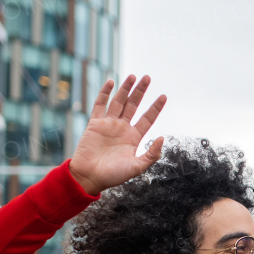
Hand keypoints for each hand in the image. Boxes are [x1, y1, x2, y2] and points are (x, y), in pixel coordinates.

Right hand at [69, 74, 166, 195]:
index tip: (164, 96)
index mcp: (133, 138)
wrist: (89, 177)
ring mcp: (108, 124)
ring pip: (119, 102)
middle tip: (148, 77)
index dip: (155, 107)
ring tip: (133, 76)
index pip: (147, 119)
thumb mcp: (137, 167)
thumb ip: (151, 154)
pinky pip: (100, 105)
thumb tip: (161, 138)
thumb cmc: (113, 176)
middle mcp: (122, 129)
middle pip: (134, 105)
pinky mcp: (95, 124)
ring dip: (125, 89)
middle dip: (141, 92)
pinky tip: (111, 82)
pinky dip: (105, 93)